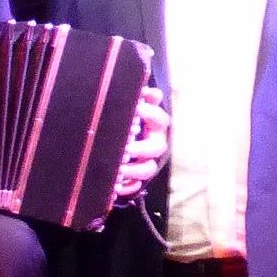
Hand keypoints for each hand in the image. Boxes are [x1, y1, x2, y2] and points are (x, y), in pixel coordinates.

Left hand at [114, 86, 170, 204]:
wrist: (123, 139)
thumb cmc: (129, 119)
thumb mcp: (135, 107)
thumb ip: (142, 98)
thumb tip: (148, 90)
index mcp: (154, 125)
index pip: (160, 119)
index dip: (151, 113)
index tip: (137, 109)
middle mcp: (154, 144)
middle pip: (157, 148)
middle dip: (143, 148)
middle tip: (127, 148)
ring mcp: (147, 161)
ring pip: (148, 169)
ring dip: (135, 170)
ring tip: (120, 169)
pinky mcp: (137, 177)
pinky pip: (136, 185)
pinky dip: (127, 186)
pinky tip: (116, 186)